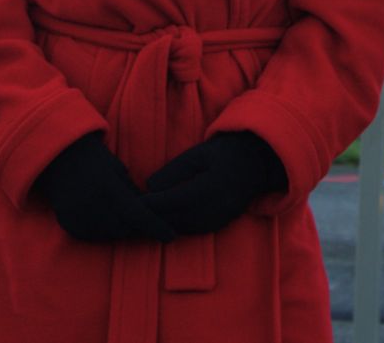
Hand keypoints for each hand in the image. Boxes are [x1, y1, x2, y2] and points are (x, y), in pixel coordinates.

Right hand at [34, 133, 173, 242]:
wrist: (56, 157)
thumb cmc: (92, 158)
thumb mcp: (116, 168)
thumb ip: (130, 191)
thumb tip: (147, 210)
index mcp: (108, 188)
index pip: (138, 215)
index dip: (156, 227)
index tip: (171, 236)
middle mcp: (93, 206)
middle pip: (125, 229)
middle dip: (134, 224)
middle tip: (135, 212)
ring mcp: (79, 217)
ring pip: (109, 235)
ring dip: (117, 227)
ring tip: (114, 211)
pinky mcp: (68, 225)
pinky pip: (92, 236)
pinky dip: (100, 230)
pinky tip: (98, 214)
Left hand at [142, 132, 287, 235]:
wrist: (256, 164)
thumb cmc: (224, 153)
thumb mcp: (198, 154)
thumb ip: (174, 170)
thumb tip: (150, 186)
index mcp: (209, 188)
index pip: (172, 201)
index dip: (151, 204)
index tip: (131, 202)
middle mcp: (214, 209)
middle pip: (174, 220)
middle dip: (151, 218)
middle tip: (127, 215)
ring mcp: (217, 221)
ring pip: (181, 229)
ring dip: (161, 226)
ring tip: (138, 220)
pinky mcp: (218, 226)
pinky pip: (191, 231)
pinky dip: (174, 227)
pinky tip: (160, 222)